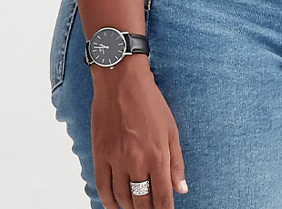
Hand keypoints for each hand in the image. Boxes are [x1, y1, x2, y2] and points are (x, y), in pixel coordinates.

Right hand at [90, 60, 188, 207]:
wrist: (122, 84)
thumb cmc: (151, 104)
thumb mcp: (172, 131)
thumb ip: (176, 163)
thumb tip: (182, 189)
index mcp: (157, 155)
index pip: (162, 195)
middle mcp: (136, 161)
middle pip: (141, 200)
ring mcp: (115, 160)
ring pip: (121, 197)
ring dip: (129, 208)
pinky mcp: (99, 155)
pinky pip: (102, 186)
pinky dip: (108, 200)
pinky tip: (114, 205)